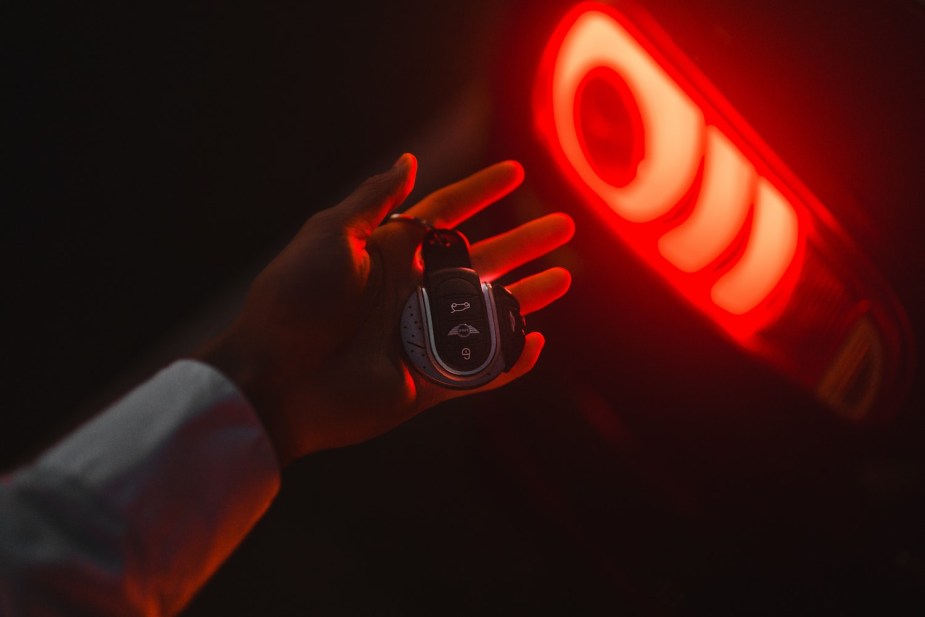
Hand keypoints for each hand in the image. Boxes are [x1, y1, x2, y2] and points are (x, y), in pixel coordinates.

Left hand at [196, 154, 573, 465]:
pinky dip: (510, 360)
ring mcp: (422, 334)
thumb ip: (374, 200)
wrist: (276, 379)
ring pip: (489, 311)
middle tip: (565, 226)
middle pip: (482, 259)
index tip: (516, 171)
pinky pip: (480, 369)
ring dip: (528, 295)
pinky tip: (536, 342)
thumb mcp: (330, 237)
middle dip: (523, 242)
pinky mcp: (428, 380)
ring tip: (565, 278)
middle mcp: (412, 289)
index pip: (448, 213)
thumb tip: (408, 159)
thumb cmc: (296, 301)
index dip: (482, 191)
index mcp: (390, 252)